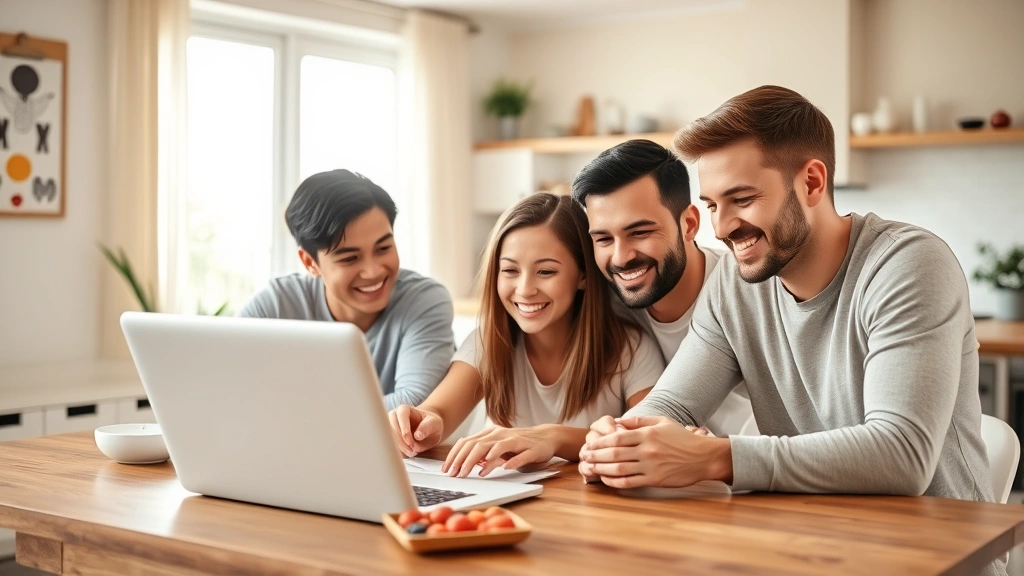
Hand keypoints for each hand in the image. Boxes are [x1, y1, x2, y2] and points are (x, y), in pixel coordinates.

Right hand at [388, 405, 443, 456]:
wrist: (428, 429)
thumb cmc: (431, 423)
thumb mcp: (434, 423)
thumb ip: (427, 428)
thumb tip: (417, 436)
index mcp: (404, 409)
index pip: (401, 416)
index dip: (404, 429)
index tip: (410, 442)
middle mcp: (394, 416)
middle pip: (392, 428)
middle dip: (401, 442)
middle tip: (412, 451)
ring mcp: (390, 427)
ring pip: (389, 438)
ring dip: (400, 448)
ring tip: (412, 453)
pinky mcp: (390, 437)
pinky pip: (390, 445)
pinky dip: (398, 451)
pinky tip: (408, 454)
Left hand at [442, 426, 557, 477]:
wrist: (547, 437)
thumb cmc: (519, 444)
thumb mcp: (498, 447)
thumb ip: (483, 452)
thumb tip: (464, 463)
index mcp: (491, 433)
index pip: (468, 442)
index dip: (455, 455)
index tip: (446, 469)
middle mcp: (501, 435)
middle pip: (478, 445)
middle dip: (464, 460)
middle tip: (456, 474)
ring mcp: (516, 441)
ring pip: (496, 448)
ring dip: (483, 460)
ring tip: (473, 473)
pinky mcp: (531, 449)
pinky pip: (520, 455)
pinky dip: (512, 461)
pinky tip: (504, 468)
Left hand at [579, 415, 731, 488]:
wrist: (704, 457)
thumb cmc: (682, 439)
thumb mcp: (662, 422)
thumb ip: (639, 422)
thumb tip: (618, 422)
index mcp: (647, 434)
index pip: (617, 437)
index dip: (600, 442)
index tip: (588, 443)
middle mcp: (647, 450)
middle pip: (614, 453)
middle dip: (595, 455)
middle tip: (583, 456)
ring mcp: (650, 466)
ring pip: (619, 469)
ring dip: (601, 469)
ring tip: (589, 468)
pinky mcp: (655, 480)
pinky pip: (630, 482)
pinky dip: (615, 482)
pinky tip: (606, 480)